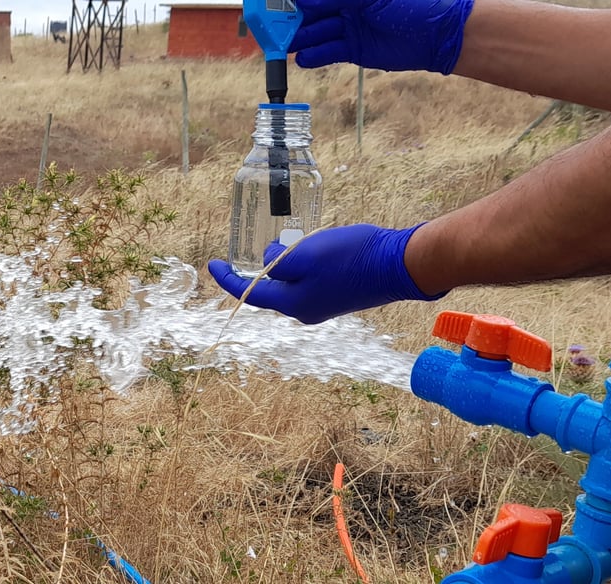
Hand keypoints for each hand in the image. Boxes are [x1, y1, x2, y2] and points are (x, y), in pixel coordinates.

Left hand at [208, 224, 445, 323]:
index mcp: (294, 304)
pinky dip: (299, 268)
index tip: (212, 263)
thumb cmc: (351, 258)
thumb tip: (267, 261)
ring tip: (277, 247)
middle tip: (244, 251)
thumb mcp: (307, 254)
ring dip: (280, 268)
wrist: (398, 265)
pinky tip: (305, 252)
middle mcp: (307, 311)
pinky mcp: (339, 295)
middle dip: (256, 273)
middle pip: (272, 292)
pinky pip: (308, 282)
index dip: (228, 279)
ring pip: (291, 285)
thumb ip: (279, 261)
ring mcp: (325, 305)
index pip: (251, 294)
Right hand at [289, 0, 474, 73]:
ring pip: (317, 32)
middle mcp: (346, 5)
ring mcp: (349, 27)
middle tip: (270, 25)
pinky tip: (301, 58)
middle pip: (311, 10)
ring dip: (299, 38)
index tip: (274, 2)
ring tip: (281, 44)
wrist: (438, 35)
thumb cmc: (412, 5)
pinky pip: (329, 52)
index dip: (295, 0)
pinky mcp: (355, 50)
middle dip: (291, 17)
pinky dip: (315, 56)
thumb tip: (305, 2)